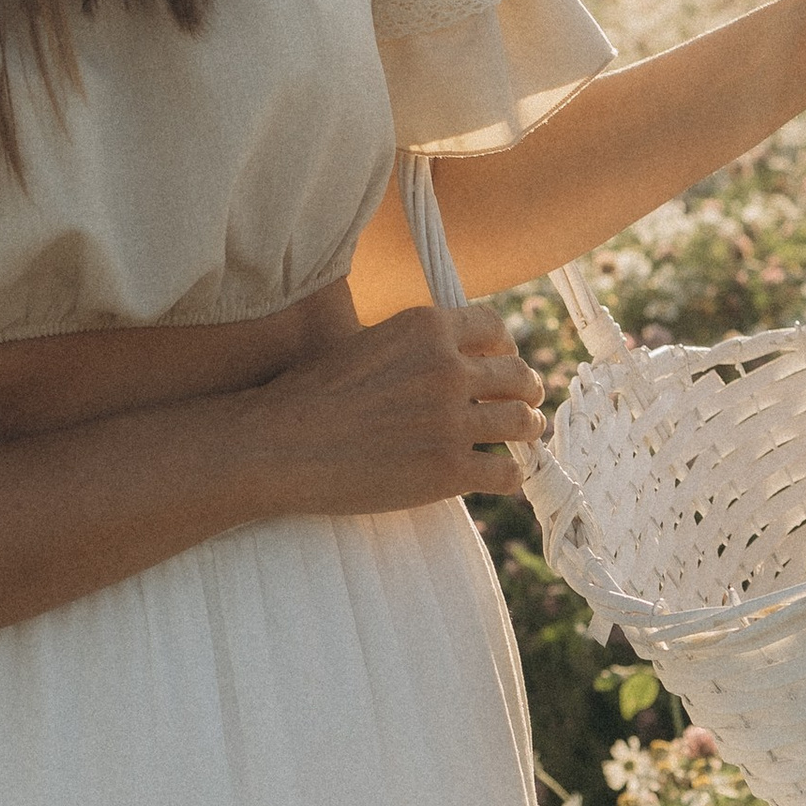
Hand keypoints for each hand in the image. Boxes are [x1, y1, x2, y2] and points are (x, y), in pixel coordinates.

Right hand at [247, 302, 546, 513]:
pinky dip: (510, 477)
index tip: (507, 362)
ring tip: (525, 439)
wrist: (278, 445)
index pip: (495, 327)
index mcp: (426, 329)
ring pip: (521, 424)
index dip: (507, 347)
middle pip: (518, 376)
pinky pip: (506, 473)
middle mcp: (446, 368)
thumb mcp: (367, 343)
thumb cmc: (310, 395)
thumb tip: (446, 354)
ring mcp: (451, 420)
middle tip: (528, 406)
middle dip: (527, 392)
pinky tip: (502, 478)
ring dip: (527, 433)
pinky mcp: (449, 469)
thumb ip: (413, 346)